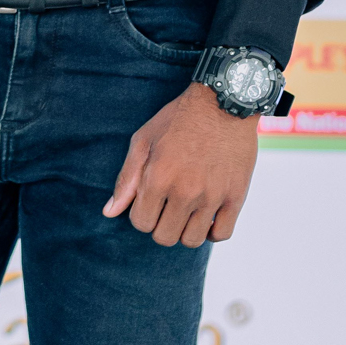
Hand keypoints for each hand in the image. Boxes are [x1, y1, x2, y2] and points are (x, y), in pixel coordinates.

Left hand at [103, 81, 257, 246]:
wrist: (221, 104)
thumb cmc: (177, 121)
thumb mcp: (143, 141)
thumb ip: (126, 179)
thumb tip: (109, 212)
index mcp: (158, 177)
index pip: (141, 223)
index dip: (141, 214)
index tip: (149, 201)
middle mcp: (185, 191)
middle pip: (165, 236)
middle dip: (160, 225)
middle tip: (166, 206)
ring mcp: (212, 196)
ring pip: (192, 240)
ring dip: (184, 230)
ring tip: (185, 211)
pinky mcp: (236, 197)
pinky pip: (222, 235)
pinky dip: (211, 232)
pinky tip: (205, 216)